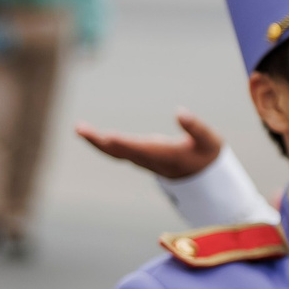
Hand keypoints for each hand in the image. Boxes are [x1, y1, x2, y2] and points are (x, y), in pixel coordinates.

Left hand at [75, 111, 224, 180]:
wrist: (204, 176)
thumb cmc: (206, 154)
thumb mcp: (208, 140)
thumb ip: (195, 127)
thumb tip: (180, 111)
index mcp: (166, 155)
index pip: (142, 149)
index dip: (125, 143)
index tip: (108, 137)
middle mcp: (150, 159)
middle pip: (121, 152)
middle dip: (100, 141)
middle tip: (80, 129)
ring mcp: (143, 160)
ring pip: (116, 153)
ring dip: (97, 142)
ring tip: (80, 128)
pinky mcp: (140, 156)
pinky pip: (117, 151)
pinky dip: (103, 143)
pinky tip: (92, 134)